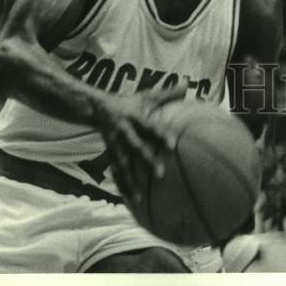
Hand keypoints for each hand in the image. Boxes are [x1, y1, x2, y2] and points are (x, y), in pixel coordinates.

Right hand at [93, 80, 188, 204]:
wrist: (98, 109)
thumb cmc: (129, 104)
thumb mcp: (146, 97)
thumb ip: (167, 94)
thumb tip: (187, 83)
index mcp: (135, 117)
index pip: (150, 127)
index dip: (161, 135)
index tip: (173, 145)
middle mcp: (124, 133)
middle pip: (136, 148)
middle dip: (147, 161)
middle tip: (161, 175)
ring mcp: (115, 146)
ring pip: (122, 166)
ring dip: (130, 182)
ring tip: (140, 199)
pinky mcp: (109, 156)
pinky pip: (115, 174)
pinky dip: (122, 188)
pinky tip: (130, 202)